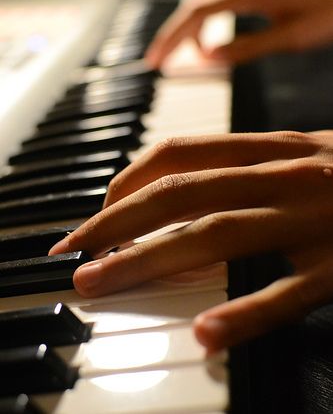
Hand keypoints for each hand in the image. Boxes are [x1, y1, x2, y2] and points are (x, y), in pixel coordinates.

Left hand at [49, 130, 332, 352]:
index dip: (127, 180)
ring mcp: (313, 221)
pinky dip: (244, 312)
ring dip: (148, 259)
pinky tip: (205, 333)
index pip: (180, 154)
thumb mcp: (302, 153)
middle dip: (116, 221)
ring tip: (101, 283)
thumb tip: (189, 183)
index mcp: (274, 148)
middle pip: (181, 193)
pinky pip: (287, 293)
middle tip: (74, 251)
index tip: (99, 210)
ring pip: (215, 235)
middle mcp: (285, 177)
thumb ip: (249, 164)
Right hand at [145, 0, 332, 67]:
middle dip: (173, 36)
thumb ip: (246, 48)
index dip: (172, 37)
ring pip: (202, 5)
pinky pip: (216, 3)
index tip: (156, 58)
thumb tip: (211, 58)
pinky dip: (206, 24)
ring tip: (181, 57)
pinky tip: (206, 39)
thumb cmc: (325, 15)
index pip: (196, 13)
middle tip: (157, 61)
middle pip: (193, 8)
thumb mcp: (286, 37)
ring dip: (188, 31)